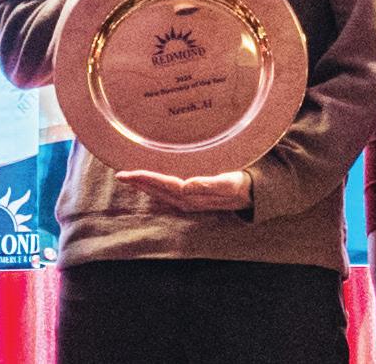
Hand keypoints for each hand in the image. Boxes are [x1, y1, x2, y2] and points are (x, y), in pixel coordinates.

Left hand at [114, 169, 250, 211]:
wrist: (255, 194)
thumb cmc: (242, 184)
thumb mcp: (230, 183)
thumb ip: (209, 184)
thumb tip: (187, 185)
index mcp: (194, 195)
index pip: (164, 186)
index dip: (147, 180)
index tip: (130, 173)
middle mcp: (188, 200)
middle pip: (158, 191)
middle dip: (139, 183)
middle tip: (120, 174)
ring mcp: (190, 200)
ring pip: (161, 194)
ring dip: (144, 186)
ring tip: (128, 178)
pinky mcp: (192, 198)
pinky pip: (168, 194)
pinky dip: (155, 189)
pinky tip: (146, 186)